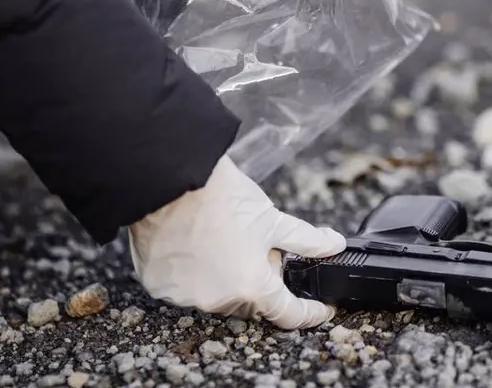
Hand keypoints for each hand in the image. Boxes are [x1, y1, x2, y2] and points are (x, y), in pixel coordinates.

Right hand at [128, 155, 345, 327]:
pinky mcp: (158, 286)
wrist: (170, 178)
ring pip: (218, 295)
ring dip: (228, 278)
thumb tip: (333, 245)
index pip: (288, 314)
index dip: (309, 312)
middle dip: (261, 280)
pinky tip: (197, 245)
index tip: (320, 309)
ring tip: (224, 239)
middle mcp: (218, 300)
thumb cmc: (220, 197)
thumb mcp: (273, 219)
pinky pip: (186, 287)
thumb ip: (307, 240)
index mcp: (252, 287)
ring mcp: (185, 296)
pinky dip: (195, 274)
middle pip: (251, 301)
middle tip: (257, 246)